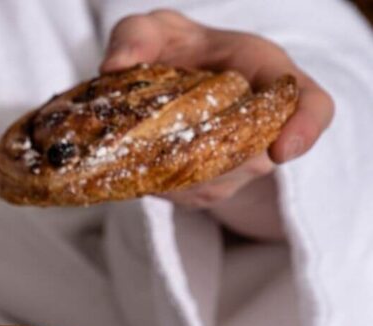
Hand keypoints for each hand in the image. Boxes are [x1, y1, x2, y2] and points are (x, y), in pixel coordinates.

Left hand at [100, 10, 333, 237]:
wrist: (163, 80)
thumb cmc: (172, 49)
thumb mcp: (154, 30)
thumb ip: (137, 35)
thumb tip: (114, 66)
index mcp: (268, 73)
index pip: (311, 104)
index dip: (306, 128)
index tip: (282, 150)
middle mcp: (263, 124)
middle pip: (254, 158)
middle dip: (208, 158)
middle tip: (158, 144)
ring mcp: (238, 163)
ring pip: (217, 182)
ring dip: (177, 172)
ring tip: (141, 147)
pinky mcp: (208, 188)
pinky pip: (189, 195)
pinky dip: (161, 184)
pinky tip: (136, 164)